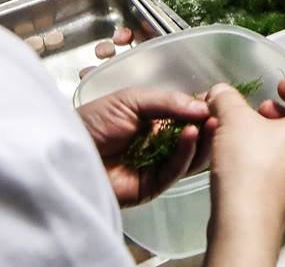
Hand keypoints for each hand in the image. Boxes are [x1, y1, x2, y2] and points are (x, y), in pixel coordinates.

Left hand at [77, 87, 212, 206]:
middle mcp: (160, 144)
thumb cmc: (93, 121)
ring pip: (190, 157)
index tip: (221, 99)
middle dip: (209, 125)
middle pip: (195, 137)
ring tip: (210, 123)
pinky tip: (192, 136)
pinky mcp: (150, 186)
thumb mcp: (133, 99)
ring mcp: (156, 166)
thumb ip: (168, 102)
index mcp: (158, 121)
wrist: (63, 152)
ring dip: (203, 140)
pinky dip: (186, 154)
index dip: (205, 108)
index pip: (189, 115)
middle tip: (221, 114)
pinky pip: (174, 172)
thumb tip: (202, 106)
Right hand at [207, 78, 284, 242]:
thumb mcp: (233, 121)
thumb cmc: (250, 168)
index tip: (280, 86)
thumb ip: (227, 100)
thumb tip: (220, 92)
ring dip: (274, 137)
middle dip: (282, 113)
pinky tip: (244, 162)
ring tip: (248, 134)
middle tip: (261, 109)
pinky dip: (271, 159)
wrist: (246, 226)